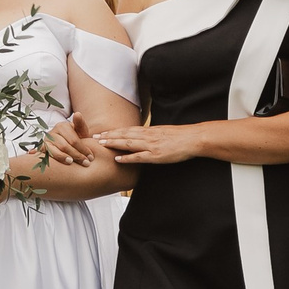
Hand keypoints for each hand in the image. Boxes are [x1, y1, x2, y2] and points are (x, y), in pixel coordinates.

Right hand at [38, 116, 95, 169]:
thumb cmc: (75, 138)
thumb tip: (77, 114)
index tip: (91, 157)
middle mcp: (53, 132)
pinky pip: (48, 155)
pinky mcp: (42, 148)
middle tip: (86, 163)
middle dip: (77, 155)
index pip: (74, 140)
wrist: (65, 144)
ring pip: (55, 150)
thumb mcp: (80, 131)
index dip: (83, 149)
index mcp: (63, 126)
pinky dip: (55, 159)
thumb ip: (81, 124)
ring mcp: (46, 141)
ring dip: (65, 158)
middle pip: (65, 146)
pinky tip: (63, 163)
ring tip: (73, 163)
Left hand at [91, 124, 208, 166]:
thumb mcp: (163, 132)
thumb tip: (142, 137)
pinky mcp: (156, 155)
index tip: (102, 132)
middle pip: (124, 134)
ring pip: (128, 143)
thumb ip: (151, 135)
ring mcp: (151, 145)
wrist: (193, 138)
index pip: (127, 130)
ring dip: (113, 143)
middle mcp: (147, 136)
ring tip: (101, 144)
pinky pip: (139, 156)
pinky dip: (127, 157)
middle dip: (108, 135)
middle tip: (94, 137)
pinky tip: (117, 159)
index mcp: (149, 131)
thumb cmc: (180, 136)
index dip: (113, 131)